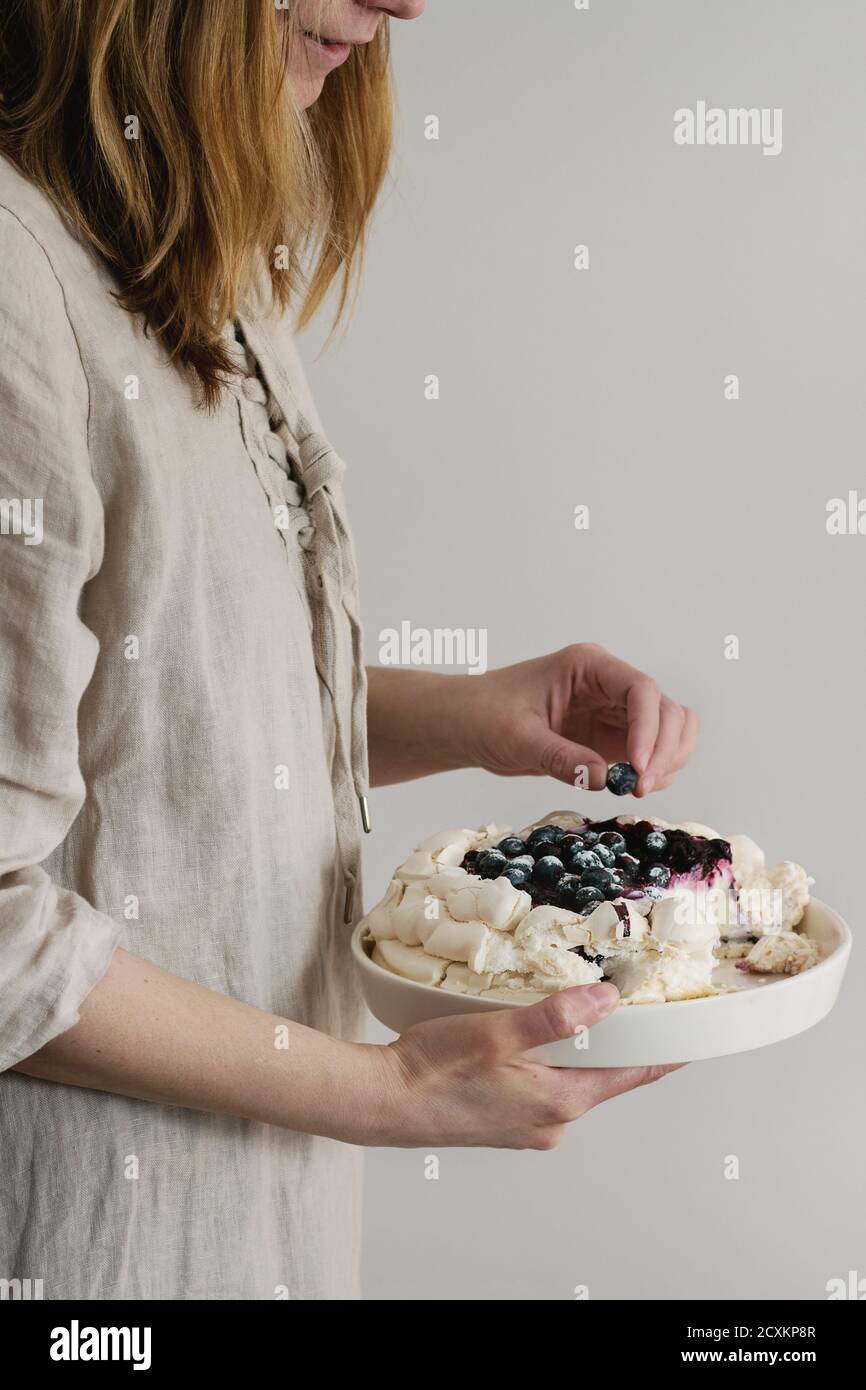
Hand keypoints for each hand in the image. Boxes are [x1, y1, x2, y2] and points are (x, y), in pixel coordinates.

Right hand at [370, 982, 681, 1148]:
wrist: (381, 1102)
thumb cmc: (432, 1070)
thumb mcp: (497, 1032)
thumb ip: (554, 1018)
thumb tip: (606, 1001)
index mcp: (560, 1100)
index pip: (635, 1073)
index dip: (666, 1051)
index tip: (694, 1033)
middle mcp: (551, 1120)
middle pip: (605, 1074)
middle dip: (620, 1040)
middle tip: (633, 1002)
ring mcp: (527, 1125)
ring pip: (571, 1078)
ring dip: (578, 1048)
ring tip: (579, 1009)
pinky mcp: (504, 1120)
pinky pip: (543, 1085)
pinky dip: (548, 1059)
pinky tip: (530, 1036)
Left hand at [455, 643, 697, 796]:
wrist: (465, 725)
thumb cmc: (483, 716)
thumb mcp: (517, 738)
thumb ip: (560, 757)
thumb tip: (605, 779)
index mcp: (588, 666)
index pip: (640, 689)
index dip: (649, 728)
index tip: (638, 768)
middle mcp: (609, 684)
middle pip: (667, 709)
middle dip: (664, 750)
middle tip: (641, 787)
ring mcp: (614, 710)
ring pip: (671, 729)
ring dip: (668, 761)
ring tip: (638, 789)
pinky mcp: (612, 737)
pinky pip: (653, 751)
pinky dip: (656, 770)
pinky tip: (632, 787)